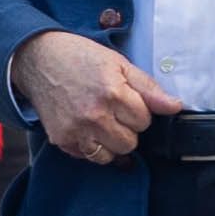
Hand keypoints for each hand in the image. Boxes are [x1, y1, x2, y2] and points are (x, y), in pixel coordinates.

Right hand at [10, 29, 180, 164]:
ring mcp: (76, 130)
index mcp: (113, 93)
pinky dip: (93, 147)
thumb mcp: (119, 64)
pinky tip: (87, 128)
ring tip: (102, 121)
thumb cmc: (80, 57)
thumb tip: (176, 107)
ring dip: (112, 142)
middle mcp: (94, 115)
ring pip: (112, 155)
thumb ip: (149, 89)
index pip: (144, 120)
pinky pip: (89, 157)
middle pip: (130, 142)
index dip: (138, 110)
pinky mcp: (62, 139)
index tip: (126, 100)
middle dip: (127, 128)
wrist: (38, 59)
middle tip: (114, 110)